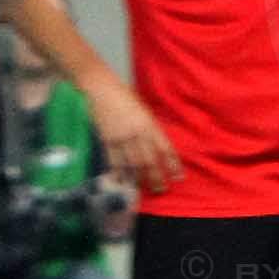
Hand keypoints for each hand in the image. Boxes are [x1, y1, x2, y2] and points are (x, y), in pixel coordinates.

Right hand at [86, 79, 182, 195]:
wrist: (101, 89)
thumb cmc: (124, 96)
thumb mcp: (144, 109)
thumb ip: (150, 126)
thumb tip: (155, 141)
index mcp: (150, 124)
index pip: (165, 149)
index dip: (173, 164)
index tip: (178, 177)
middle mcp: (138, 133)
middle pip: (150, 160)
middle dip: (156, 176)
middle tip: (161, 189)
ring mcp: (121, 137)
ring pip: (132, 163)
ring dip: (139, 178)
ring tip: (144, 189)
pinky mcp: (105, 139)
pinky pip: (113, 160)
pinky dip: (118, 172)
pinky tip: (121, 181)